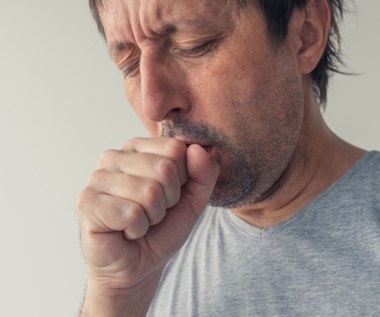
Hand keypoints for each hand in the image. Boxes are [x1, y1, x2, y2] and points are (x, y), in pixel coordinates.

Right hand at [77, 137, 218, 308]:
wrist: (137, 265)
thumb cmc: (161, 228)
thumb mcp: (193, 200)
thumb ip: (203, 173)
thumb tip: (199, 148)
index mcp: (137, 147)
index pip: (176, 148)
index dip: (182, 180)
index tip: (169, 195)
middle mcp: (114, 156)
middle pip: (165, 169)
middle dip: (169, 200)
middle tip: (153, 212)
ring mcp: (97, 177)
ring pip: (150, 192)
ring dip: (153, 217)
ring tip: (140, 221)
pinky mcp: (87, 202)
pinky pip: (132, 213)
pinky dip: (137, 229)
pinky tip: (125, 231)